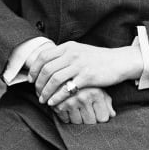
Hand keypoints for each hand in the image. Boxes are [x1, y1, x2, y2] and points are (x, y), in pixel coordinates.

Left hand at [27, 41, 141, 106]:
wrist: (118, 61)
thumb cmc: (97, 58)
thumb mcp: (79, 50)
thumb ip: (64, 54)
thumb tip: (46, 62)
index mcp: (67, 47)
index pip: (43, 56)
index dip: (34, 69)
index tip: (30, 79)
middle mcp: (71, 54)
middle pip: (46, 69)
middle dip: (38, 83)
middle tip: (36, 92)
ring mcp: (79, 65)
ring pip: (54, 79)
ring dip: (45, 91)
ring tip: (43, 100)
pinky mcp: (87, 77)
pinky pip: (67, 88)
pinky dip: (57, 97)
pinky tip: (53, 102)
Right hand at [52, 87, 115, 124]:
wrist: (63, 71)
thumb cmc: (84, 82)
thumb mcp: (98, 88)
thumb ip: (107, 101)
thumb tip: (112, 115)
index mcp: (96, 93)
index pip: (102, 118)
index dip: (100, 117)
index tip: (97, 112)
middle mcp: (83, 97)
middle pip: (90, 122)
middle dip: (89, 119)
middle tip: (86, 111)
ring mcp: (70, 101)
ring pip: (77, 122)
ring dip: (77, 119)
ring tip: (77, 109)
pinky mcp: (57, 103)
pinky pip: (65, 120)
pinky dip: (66, 117)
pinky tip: (67, 108)